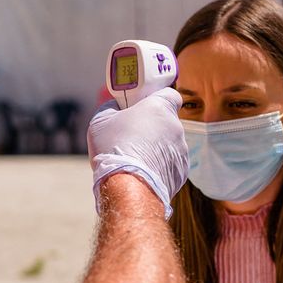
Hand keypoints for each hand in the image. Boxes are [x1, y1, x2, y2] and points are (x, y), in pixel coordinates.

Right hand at [87, 88, 187, 218]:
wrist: (128, 187)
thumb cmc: (114, 149)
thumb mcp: (100, 120)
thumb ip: (111, 107)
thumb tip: (115, 106)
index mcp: (160, 108)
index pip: (170, 94)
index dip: (157, 99)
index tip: (144, 106)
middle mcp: (176, 127)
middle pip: (166, 121)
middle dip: (152, 127)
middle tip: (133, 135)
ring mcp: (182, 150)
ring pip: (169, 144)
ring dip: (156, 148)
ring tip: (136, 158)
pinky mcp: (181, 171)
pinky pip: (171, 163)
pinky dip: (160, 166)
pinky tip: (144, 172)